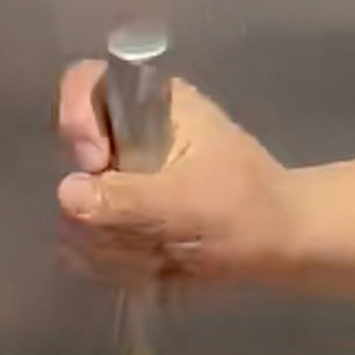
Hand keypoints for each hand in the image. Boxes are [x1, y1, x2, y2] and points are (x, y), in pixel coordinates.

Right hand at [55, 65, 297, 286]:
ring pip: (80, 207)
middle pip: (76, 159)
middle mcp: (133, 135)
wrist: (286, 247)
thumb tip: (68, 195)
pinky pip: (94, 238)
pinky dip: (118, 259)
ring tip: (160, 254)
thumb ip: (123, 199)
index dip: (77, 122)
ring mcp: (128, 177)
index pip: (84, 85)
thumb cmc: (249, 212)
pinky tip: (154, 269)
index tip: (99, 164)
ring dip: (112, 241)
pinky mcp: (128, 215)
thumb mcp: (186, 204)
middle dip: (101, 206)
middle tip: (140, 230)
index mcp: (155, 106)